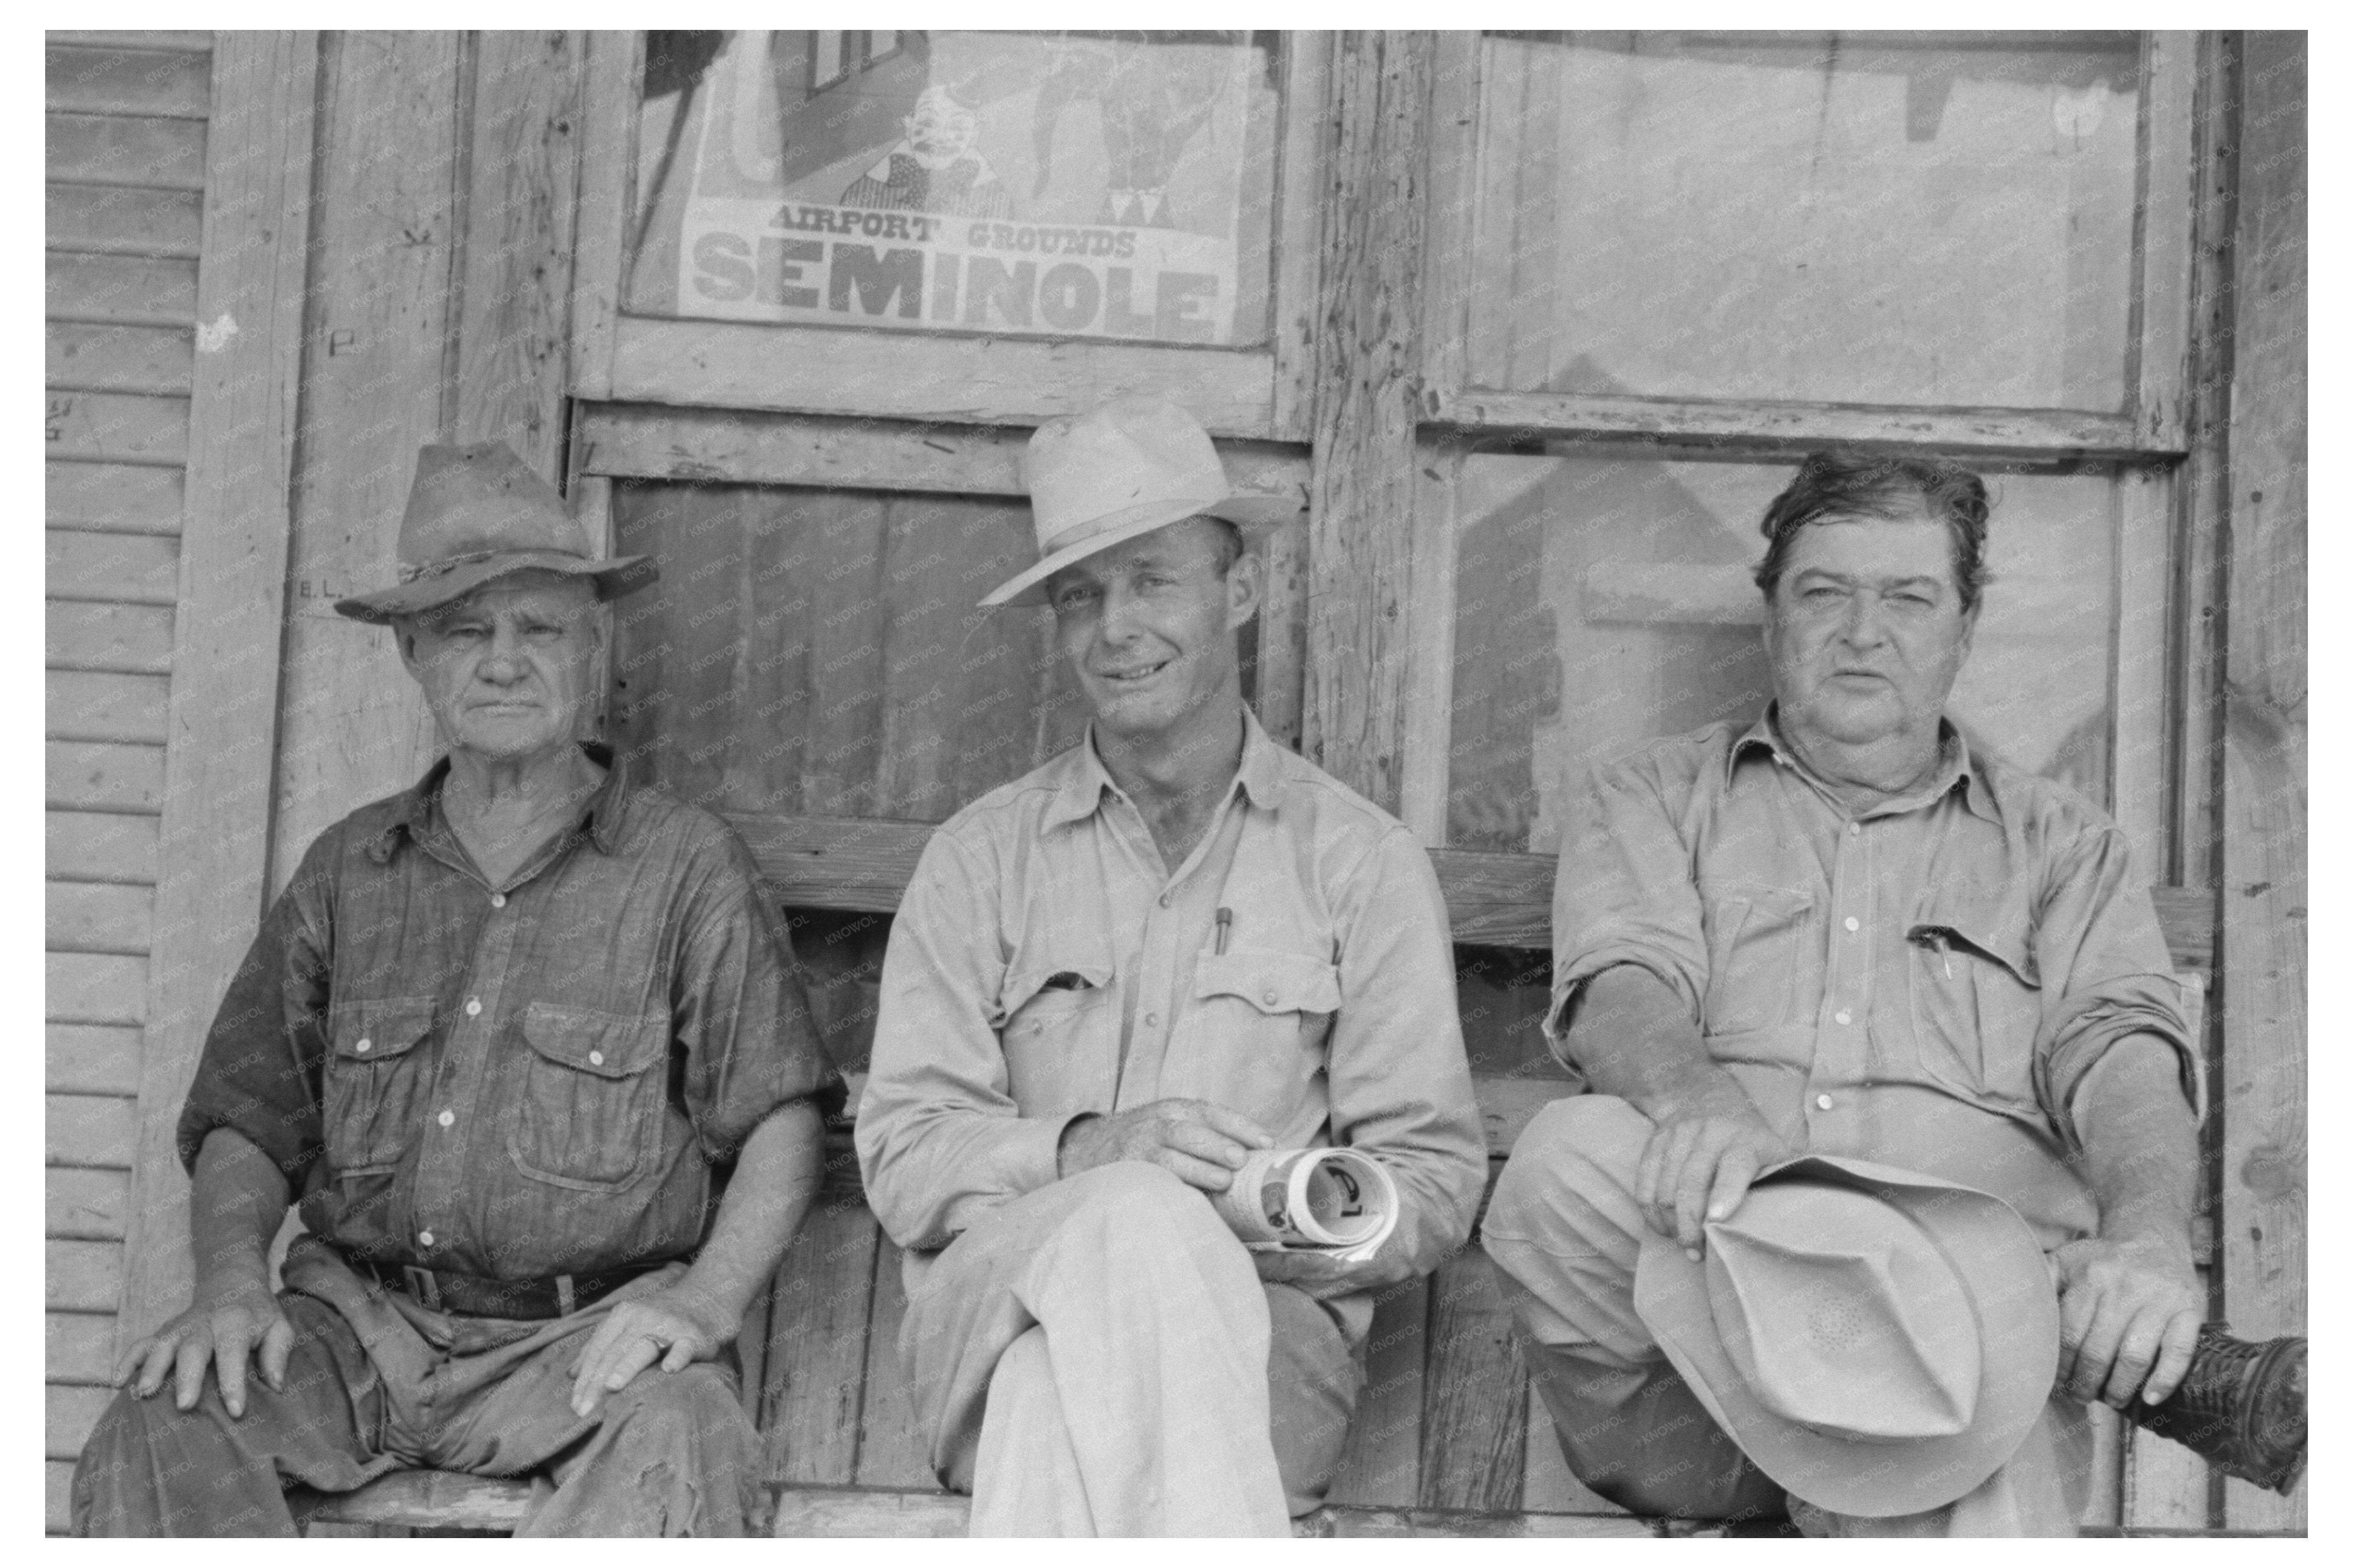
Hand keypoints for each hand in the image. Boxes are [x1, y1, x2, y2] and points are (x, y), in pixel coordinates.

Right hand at [115, 1279, 293, 1418]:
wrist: (232, 1281)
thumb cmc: (257, 1314)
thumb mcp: (278, 1327)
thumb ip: (277, 1354)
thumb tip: (275, 1386)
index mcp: (236, 1323)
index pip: (234, 1354)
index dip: (234, 1383)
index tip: (236, 1411)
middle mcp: (205, 1324)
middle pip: (193, 1349)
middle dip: (189, 1377)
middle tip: (185, 1405)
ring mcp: (180, 1327)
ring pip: (162, 1346)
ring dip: (151, 1369)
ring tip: (144, 1393)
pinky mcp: (164, 1331)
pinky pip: (141, 1343)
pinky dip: (128, 1360)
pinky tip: (118, 1382)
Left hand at [567, 1283, 734, 1418]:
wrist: (707, 1299)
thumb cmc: (661, 1320)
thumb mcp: (627, 1324)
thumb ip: (600, 1346)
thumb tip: (571, 1374)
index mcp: (623, 1316)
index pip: (598, 1350)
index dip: (585, 1378)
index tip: (574, 1406)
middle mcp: (642, 1317)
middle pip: (614, 1352)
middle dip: (596, 1383)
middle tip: (584, 1411)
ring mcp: (669, 1325)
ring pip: (643, 1347)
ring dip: (627, 1365)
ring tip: (612, 1386)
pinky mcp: (694, 1335)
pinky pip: (684, 1347)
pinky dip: (677, 1356)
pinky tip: (669, 1369)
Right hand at [1057, 1098, 1273, 1191]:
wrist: (1086, 1149)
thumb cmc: (1146, 1143)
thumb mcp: (1171, 1126)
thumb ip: (1205, 1137)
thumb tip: (1259, 1161)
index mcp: (1173, 1110)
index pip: (1209, 1112)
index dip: (1240, 1125)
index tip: (1267, 1142)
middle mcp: (1153, 1124)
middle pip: (1187, 1130)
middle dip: (1217, 1144)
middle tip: (1241, 1159)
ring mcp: (1135, 1148)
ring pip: (1167, 1154)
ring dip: (1197, 1167)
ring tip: (1223, 1181)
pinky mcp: (1123, 1172)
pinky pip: (1147, 1179)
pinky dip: (1169, 1187)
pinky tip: (1189, 1199)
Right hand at [1634, 1097, 1792, 1256]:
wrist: (1705, 1093)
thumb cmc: (1747, 1138)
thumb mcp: (1773, 1150)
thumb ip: (1781, 1178)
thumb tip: (1796, 1218)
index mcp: (1744, 1140)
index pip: (1734, 1167)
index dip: (1725, 1194)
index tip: (1716, 1219)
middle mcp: (1710, 1133)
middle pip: (1692, 1184)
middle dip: (1690, 1224)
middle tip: (1694, 1251)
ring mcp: (1678, 1135)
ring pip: (1665, 1187)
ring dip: (1669, 1222)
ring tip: (1680, 1242)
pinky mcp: (1655, 1140)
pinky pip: (1644, 1180)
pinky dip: (1649, 1209)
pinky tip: (1661, 1226)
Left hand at [2054, 1232, 2202, 1407]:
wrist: (2154, 1239)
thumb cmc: (2103, 1260)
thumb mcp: (2067, 1260)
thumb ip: (2042, 1282)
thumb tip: (2010, 1309)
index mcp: (2090, 1277)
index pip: (2069, 1334)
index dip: (2062, 1365)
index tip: (2058, 1382)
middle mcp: (2125, 1287)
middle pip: (2099, 1350)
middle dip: (2086, 1383)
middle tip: (2081, 1397)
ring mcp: (2160, 1299)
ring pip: (2134, 1356)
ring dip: (2120, 1387)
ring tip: (2112, 1401)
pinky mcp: (2190, 1310)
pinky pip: (2178, 1352)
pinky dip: (2165, 1379)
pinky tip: (2151, 1398)